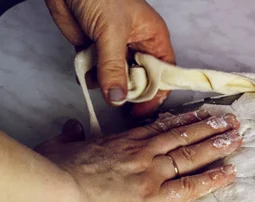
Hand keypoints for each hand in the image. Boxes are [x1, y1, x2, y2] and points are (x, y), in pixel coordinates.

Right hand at [36, 111, 241, 201]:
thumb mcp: (60, 146)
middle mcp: (142, 153)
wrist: (56, 192)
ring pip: (191, 154)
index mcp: (121, 143)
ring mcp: (150, 173)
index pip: (159, 128)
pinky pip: (189, 187)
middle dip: (209, 127)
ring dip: (217, 144)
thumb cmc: (54, 171)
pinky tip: (230, 173)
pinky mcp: (153, 197)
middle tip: (231, 119)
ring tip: (238, 137)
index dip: (183, 121)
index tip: (200, 114)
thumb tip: (71, 128)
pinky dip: (212, 179)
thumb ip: (71, 136)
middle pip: (182, 136)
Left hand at [45, 0, 174, 115]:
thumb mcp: (111, 32)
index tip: (142, 111)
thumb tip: (117, 98)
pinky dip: (90, 77)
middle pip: (141, 80)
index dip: (156, 94)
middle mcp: (137, 46)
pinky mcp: (94, 49)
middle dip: (130, 92)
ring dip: (107, 85)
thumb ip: (113, 68)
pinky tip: (85, 73)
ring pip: (117, 79)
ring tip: (98, 81)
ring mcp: (115, 49)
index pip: (163, 74)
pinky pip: (97, 73)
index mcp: (153, 38)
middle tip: (118, 100)